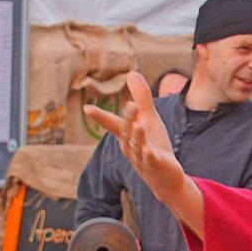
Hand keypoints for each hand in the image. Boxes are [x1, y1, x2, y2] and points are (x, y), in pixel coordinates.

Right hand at [83, 71, 184, 204]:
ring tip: (140, 124)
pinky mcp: (157, 166)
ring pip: (138, 147)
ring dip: (138, 136)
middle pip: (127, 132)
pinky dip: (150, 156)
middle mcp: (131, 147)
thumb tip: (131, 73)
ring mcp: (143, 159)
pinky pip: (151, 161)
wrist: (165, 178)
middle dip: (128, 120)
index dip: (101, 117)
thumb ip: (141, 97)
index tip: (87, 108)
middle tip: (131, 105)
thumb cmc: (153, 146)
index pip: (112, 124)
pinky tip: (150, 151)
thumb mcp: (148, 119)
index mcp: (126, 136)